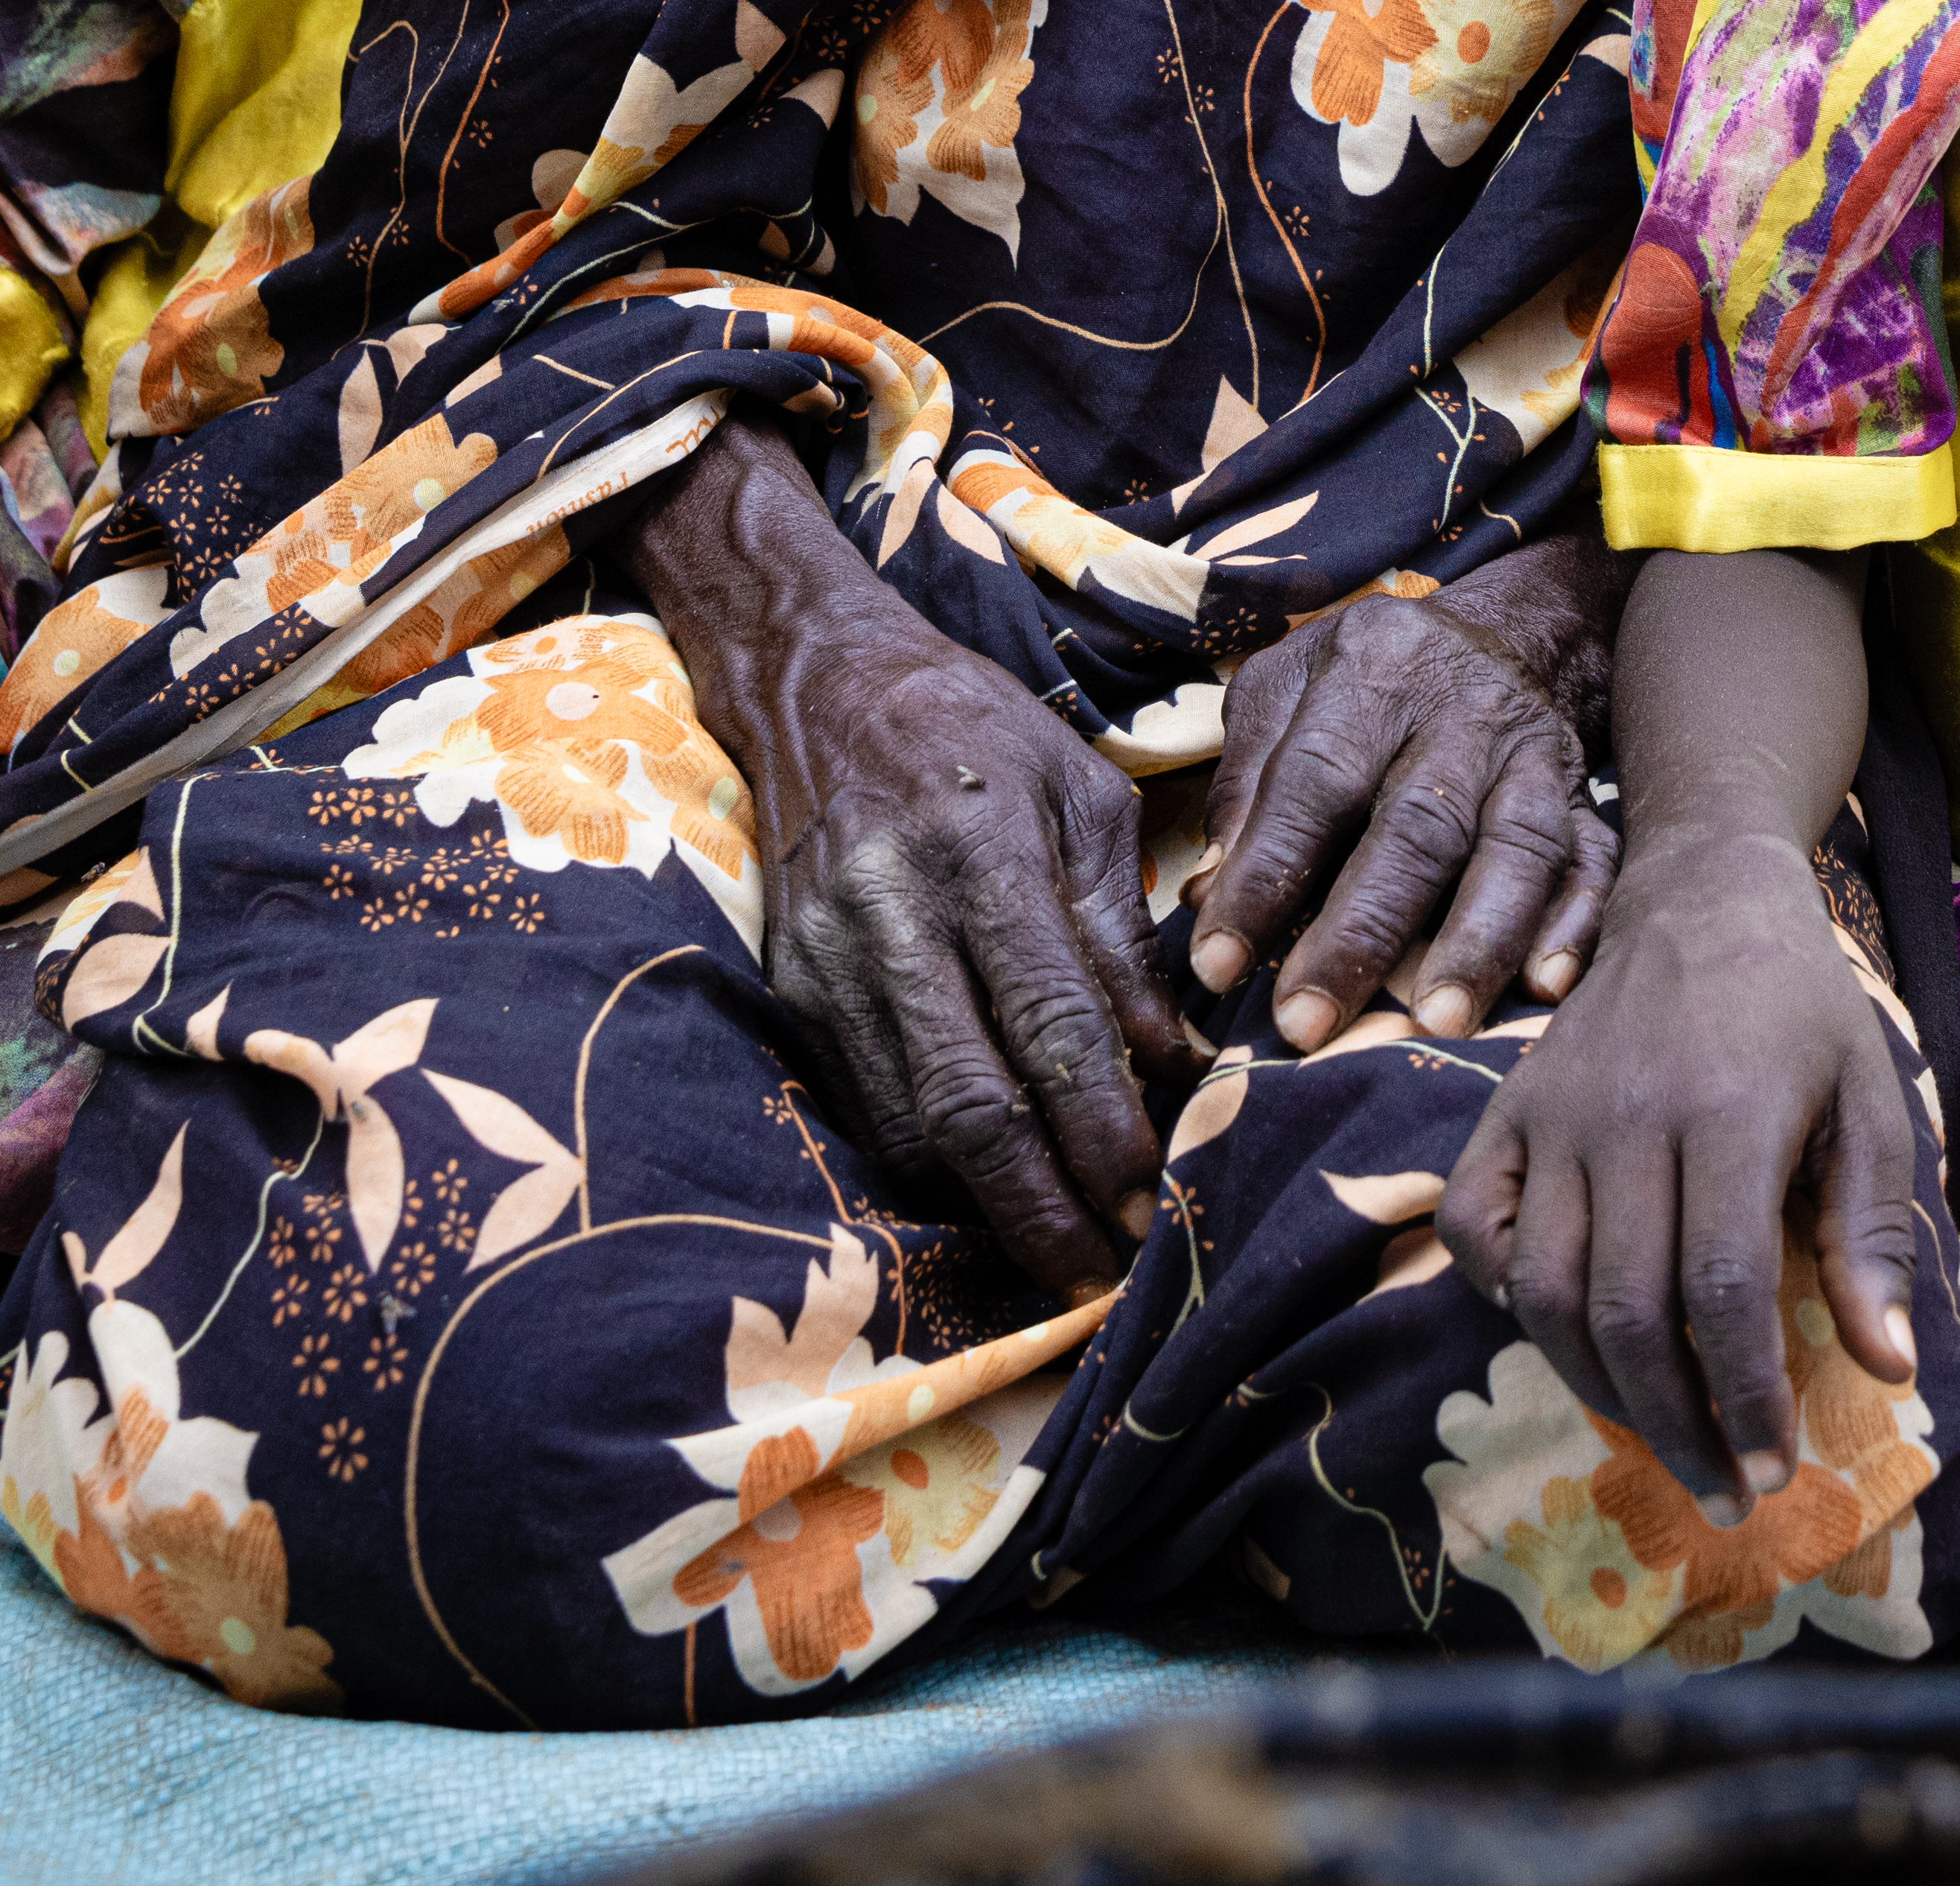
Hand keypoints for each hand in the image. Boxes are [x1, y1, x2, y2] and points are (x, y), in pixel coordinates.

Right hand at [641, 418, 1201, 1293]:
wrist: (819, 687)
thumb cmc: (978, 734)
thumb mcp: (1082, 794)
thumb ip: (1121, 932)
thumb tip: (1169, 1061)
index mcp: (981, 854)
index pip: (1049, 1025)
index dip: (1102, 1130)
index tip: (1153, 1201)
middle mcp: (892, 918)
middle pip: (969, 1104)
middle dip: (1042, 1207)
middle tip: (1108, 1272)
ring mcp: (827, 964)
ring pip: (907, 1127)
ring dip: (986, 1208)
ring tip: (1063, 1252)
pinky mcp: (790, 993)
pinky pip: (863, 1110)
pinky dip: (929, 1167)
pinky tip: (988, 1193)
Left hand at [1186, 545, 1619, 1052]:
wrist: (1501, 635)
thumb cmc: (1366, 682)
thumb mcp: (1285, 692)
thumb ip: (1244, 784)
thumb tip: (1207, 892)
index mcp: (1372, 668)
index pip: (1312, 781)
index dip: (1264, 877)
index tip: (1216, 966)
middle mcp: (1463, 708)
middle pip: (1416, 825)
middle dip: (1361, 932)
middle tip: (1307, 1025)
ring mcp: (1535, 753)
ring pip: (1517, 848)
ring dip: (1478, 939)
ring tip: (1437, 1022)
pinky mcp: (1585, 795)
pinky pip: (1595, 860)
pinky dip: (1575, 923)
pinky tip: (1545, 987)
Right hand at [1440, 829, 1924, 1513]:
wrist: (1701, 897)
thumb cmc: (1802, 1013)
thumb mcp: (1870, 1104)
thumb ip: (1875, 1235)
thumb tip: (1888, 1369)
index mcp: (1729, 1112)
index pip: (1721, 1289)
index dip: (1744, 1397)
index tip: (1773, 1472)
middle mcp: (1625, 1117)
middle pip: (1625, 1309)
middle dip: (1677, 1422)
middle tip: (1722, 1488)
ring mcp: (1551, 1113)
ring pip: (1544, 1289)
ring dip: (1597, 1387)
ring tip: (1659, 1433)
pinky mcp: (1502, 1111)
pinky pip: (1472, 1229)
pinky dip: (1505, 1297)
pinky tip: (1564, 1333)